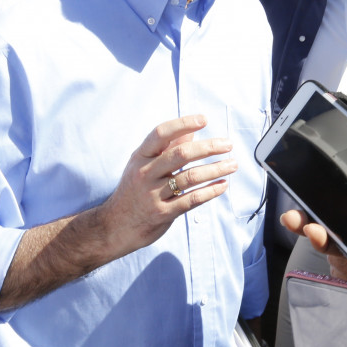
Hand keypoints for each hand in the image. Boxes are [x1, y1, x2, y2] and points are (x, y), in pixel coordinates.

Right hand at [99, 115, 234, 258]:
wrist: (115, 226)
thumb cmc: (133, 190)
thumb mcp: (143, 165)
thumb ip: (166, 148)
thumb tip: (190, 131)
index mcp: (140, 157)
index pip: (161, 134)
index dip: (183, 124)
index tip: (204, 120)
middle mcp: (145, 173)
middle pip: (180, 154)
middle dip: (208, 147)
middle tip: (227, 144)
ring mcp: (153, 194)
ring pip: (190, 177)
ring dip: (215, 169)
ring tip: (232, 164)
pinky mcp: (163, 214)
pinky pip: (191, 200)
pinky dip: (210, 191)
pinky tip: (222, 185)